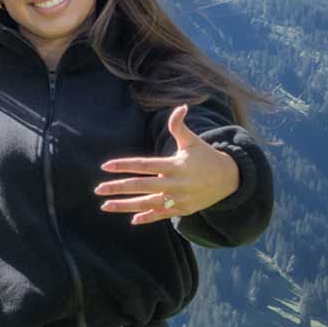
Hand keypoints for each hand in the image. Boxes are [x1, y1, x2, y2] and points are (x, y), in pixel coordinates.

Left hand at [94, 103, 240, 224]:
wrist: (229, 179)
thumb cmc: (205, 157)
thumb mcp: (192, 141)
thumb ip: (180, 126)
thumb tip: (181, 107)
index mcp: (176, 166)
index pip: (145, 165)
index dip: (125, 165)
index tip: (105, 166)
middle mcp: (176, 184)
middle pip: (142, 186)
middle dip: (119, 188)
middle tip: (98, 189)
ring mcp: (179, 199)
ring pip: (148, 203)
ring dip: (125, 206)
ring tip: (105, 206)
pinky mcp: (183, 210)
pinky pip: (162, 215)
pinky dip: (148, 217)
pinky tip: (133, 219)